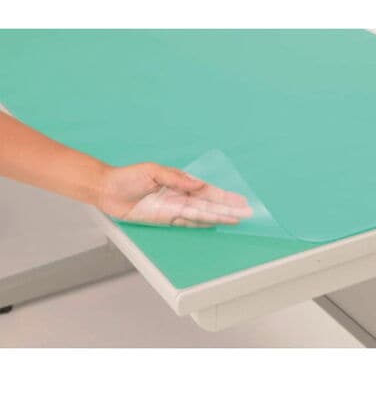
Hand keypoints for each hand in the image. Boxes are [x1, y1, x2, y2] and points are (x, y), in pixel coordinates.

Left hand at [97, 163, 252, 227]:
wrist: (108, 189)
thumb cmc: (128, 177)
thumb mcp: (153, 171)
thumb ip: (176, 178)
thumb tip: (197, 184)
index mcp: (180, 183)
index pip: (207, 192)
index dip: (224, 196)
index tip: (240, 200)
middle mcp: (180, 197)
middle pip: (209, 205)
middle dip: (228, 209)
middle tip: (246, 213)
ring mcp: (173, 209)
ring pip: (201, 215)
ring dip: (218, 218)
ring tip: (235, 220)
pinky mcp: (164, 219)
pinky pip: (187, 223)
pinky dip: (201, 225)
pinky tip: (214, 225)